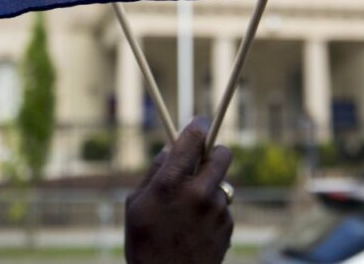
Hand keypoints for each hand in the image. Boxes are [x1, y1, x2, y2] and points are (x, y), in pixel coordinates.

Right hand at [124, 118, 233, 263]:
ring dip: (210, 187)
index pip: (192, 139)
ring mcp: (217, 210)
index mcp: (171, 184)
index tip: (200, 121)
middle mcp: (198, 193)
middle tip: (206, 157)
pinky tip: (196, 227)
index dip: (198, 125)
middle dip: (215, 151)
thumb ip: (155, 173)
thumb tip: (169, 149)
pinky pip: (223, 206)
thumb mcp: (136, 204)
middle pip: (222, 154)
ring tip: (190, 209)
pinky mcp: (228, 225)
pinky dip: (213, 210)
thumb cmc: (145, 243)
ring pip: (222, 183)